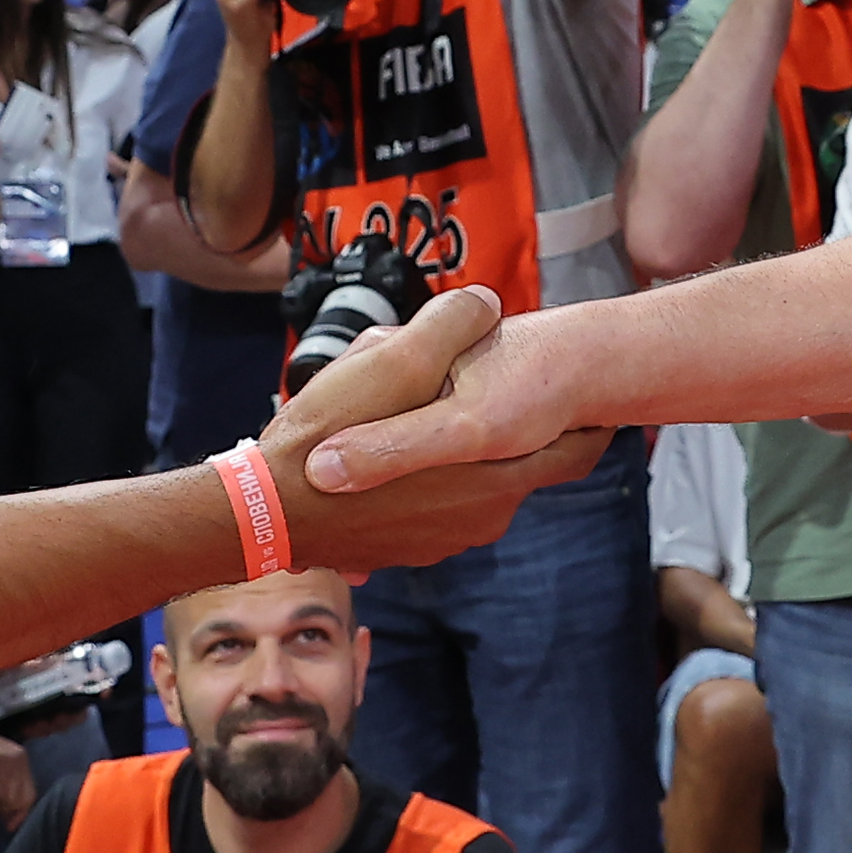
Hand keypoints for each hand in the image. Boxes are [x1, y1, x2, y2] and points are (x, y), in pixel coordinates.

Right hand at [254, 284, 604, 568]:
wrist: (259, 515)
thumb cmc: (327, 438)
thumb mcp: (394, 360)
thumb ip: (451, 325)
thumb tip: (487, 301)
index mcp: (496, 477)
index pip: (578, 452)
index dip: (589, 422)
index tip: (593, 397)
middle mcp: (482, 518)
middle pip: (521, 463)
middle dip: (507, 427)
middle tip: (482, 387)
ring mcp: (444, 541)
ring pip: (471, 482)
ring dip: (456, 453)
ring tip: (418, 414)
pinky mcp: (406, 550)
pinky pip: (433, 506)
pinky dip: (424, 481)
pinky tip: (386, 454)